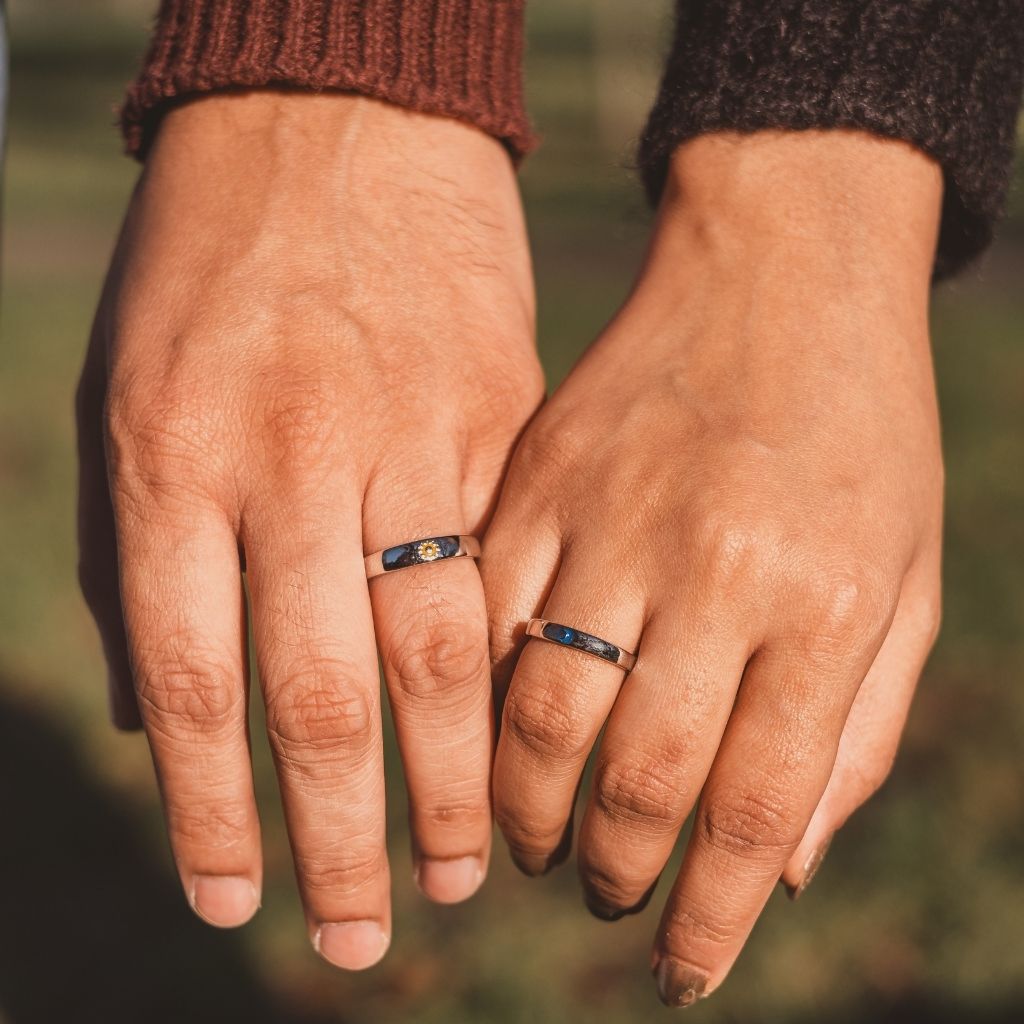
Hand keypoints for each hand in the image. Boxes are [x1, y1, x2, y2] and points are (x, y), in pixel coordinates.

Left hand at [76, 93, 540, 966]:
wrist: (334, 120)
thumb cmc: (208, 263)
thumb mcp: (125, 395)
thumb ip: (136, 561)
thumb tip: (159, 725)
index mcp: (170, 458)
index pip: (195, 685)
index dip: (213, 813)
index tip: (238, 905)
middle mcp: (288, 459)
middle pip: (319, 693)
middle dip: (343, 833)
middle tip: (368, 935)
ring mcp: (401, 437)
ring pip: (432, 650)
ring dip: (453, 775)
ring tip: (468, 866)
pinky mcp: (493, 417)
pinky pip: (502, 569)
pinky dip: (509, 669)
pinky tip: (528, 742)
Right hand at [483, 131, 942, 1004]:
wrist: (778, 269)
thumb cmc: (862, 432)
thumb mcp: (905, 578)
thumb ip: (856, 731)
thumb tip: (782, 872)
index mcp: (822, 599)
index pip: (756, 807)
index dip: (711, 914)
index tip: (680, 970)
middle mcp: (711, 568)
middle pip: (636, 777)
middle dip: (615, 871)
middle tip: (607, 894)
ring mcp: (612, 517)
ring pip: (538, 715)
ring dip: (529, 808)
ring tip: (539, 840)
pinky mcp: (539, 478)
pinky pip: (485, 617)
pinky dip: (480, 698)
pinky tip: (494, 730)